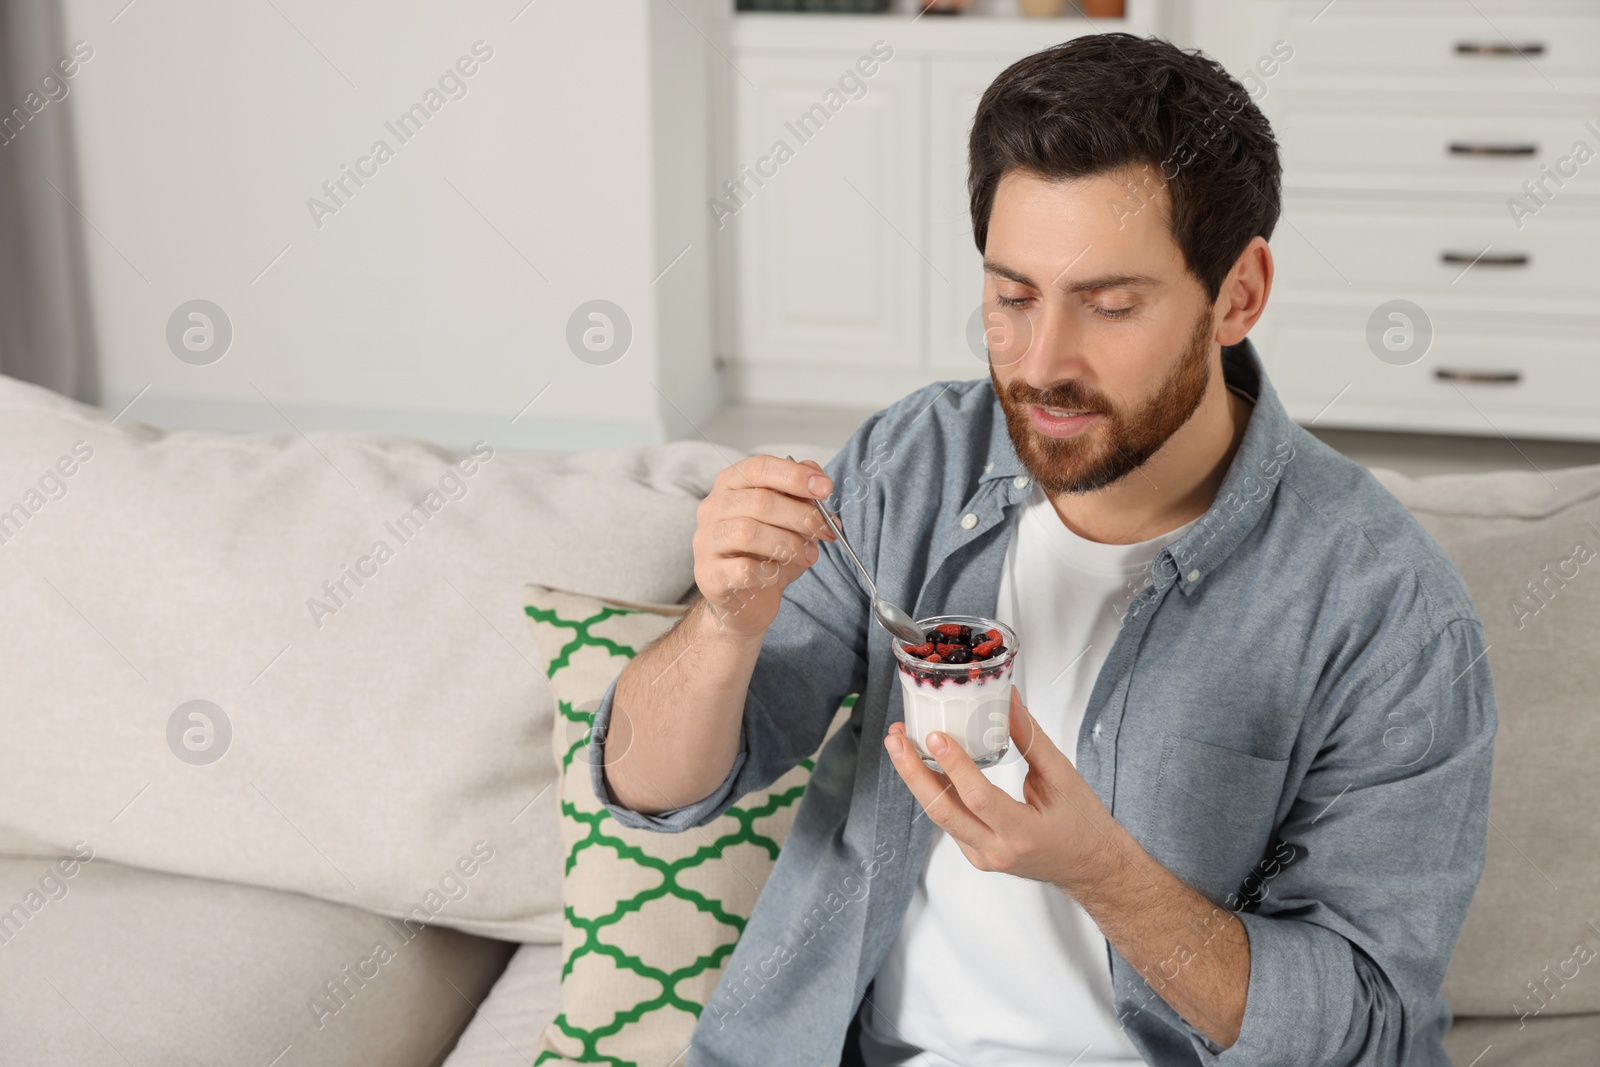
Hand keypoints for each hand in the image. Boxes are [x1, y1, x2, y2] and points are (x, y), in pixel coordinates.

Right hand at [692, 454, 837, 638]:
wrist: (745, 600)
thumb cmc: (767, 554)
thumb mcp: (791, 522)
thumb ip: (803, 497)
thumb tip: (819, 479)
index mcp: (731, 484)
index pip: (759, 468)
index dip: (794, 475)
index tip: (826, 488)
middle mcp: (712, 508)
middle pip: (759, 501)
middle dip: (801, 516)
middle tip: (826, 531)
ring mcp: (705, 541)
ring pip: (748, 533)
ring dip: (788, 544)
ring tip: (809, 556)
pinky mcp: (708, 575)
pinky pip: (742, 569)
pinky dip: (768, 572)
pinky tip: (778, 574)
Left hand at [884, 685, 1125, 895]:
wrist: (1091, 867)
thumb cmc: (1083, 824)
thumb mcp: (1062, 776)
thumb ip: (1030, 737)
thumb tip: (1007, 698)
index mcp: (1024, 834)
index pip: (979, 798)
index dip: (954, 766)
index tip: (935, 736)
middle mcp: (997, 851)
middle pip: (943, 812)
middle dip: (913, 772)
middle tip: (896, 738)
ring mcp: (984, 858)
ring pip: (941, 817)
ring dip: (918, 779)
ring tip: (901, 745)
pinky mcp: (977, 856)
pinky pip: (950, 823)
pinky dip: (936, 793)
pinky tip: (925, 767)